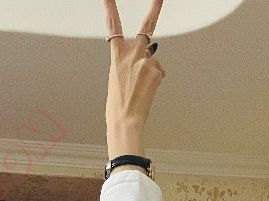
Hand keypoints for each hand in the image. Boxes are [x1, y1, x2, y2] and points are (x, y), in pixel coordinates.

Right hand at [103, 0, 165, 154]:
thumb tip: (140, 61)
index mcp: (117, 56)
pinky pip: (157, 71)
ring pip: (152, 59)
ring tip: (139, 88)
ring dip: (148, 70)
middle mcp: (133, 55)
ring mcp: (147, 62)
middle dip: (154, 10)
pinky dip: (153, 79)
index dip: (111, 8)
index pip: (113, 26)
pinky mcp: (157, 72)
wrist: (126, 121)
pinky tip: (145, 90)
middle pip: (147, 27)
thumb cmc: (117, 106)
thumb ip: (126, 64)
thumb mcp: (115, 80)